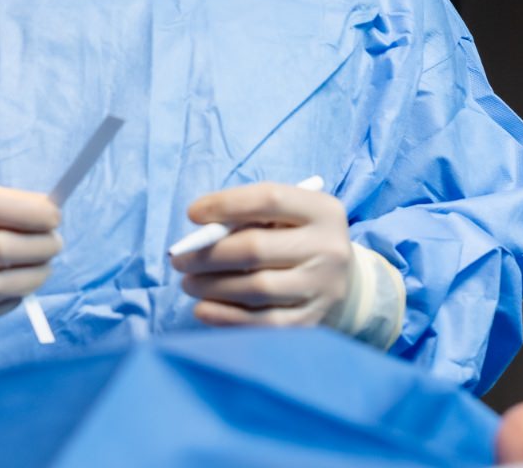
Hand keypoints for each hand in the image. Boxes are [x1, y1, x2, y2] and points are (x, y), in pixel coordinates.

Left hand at [171, 182, 353, 327]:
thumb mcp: (288, 215)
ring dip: (211, 286)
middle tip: (178, 259)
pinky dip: (225, 317)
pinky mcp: (312, 324)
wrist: (343, 282)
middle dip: (208, 254)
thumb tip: (201, 230)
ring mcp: (323, 289)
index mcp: (323, 210)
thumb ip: (250, 216)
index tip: (193, 213)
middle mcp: (329, 249)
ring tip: (188, 282)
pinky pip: (261, 324)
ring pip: (255, 288)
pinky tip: (203, 309)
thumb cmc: (299, 238)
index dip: (225, 204)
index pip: (269, 199)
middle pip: (256, 248)